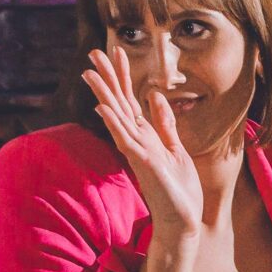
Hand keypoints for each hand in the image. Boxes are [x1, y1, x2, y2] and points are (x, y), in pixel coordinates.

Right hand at [82, 46, 203, 240]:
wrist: (183, 220)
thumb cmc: (178, 190)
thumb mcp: (175, 149)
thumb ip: (165, 124)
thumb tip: (155, 96)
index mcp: (145, 136)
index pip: (130, 99)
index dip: (123, 75)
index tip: (116, 51)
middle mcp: (137, 141)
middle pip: (119, 103)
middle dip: (108, 77)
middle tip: (94, 51)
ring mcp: (137, 152)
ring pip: (117, 117)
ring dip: (104, 95)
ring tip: (89, 72)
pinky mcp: (143, 163)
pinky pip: (126, 140)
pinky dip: (114, 123)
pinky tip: (103, 107)